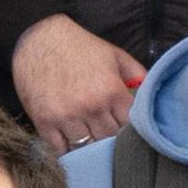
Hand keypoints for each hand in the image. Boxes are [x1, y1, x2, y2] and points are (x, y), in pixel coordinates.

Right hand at [11, 15, 147, 151]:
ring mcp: (67, 117)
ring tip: (88, 140)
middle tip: (104, 135)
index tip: (122, 128)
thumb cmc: (78, 46)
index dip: (128, 129)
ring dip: (88, 147)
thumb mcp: (113, 54)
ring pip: (86, 148)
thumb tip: (149, 91)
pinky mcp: (44, 122)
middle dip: (109, 138)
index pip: (129, 126)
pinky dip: (66, 150)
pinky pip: (60, 149)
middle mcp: (91, 107)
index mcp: (111, 91)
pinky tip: (69, 142)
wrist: (39, 37)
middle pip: (109, 140)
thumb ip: (136, 73)